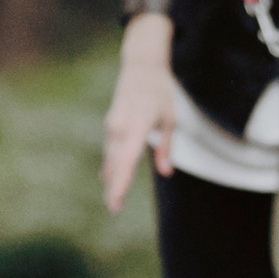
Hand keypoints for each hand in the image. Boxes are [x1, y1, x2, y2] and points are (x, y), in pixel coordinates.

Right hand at [102, 13, 178, 213]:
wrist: (140, 68)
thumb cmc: (160, 93)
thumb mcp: (170, 119)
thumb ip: (167, 147)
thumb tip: (166, 172)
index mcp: (138, 125)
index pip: (127, 161)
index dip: (120, 184)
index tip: (115, 202)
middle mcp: (121, 127)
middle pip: (115, 164)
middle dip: (114, 187)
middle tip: (114, 209)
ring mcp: (112, 126)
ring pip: (111, 158)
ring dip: (112, 178)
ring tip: (113, 201)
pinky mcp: (110, 126)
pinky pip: (110, 150)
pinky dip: (111, 165)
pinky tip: (108, 179)